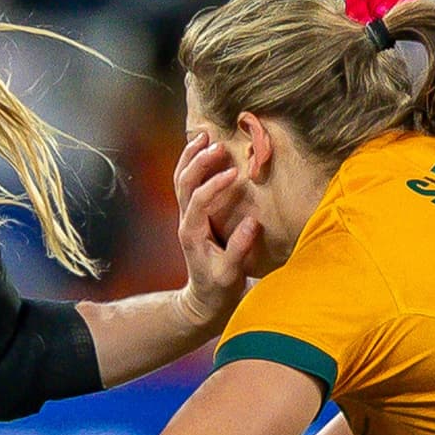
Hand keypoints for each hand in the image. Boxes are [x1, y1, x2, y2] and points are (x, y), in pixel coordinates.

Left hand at [168, 135, 264, 322]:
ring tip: (204, 136)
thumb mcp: (230, 273)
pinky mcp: (193, 214)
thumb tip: (253, 222)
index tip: (235, 174)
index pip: (199, 201)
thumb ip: (239, 248)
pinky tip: (202, 149)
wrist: (204, 299)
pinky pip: (187, 184)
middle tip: (219, 146)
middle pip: (184, 183)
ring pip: (180, 179)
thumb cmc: (218, 287)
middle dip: (199, 162)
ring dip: (190, 157)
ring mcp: (186, 216)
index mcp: (193, 233)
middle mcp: (185, 220)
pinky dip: (191, 164)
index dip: (215, 185)